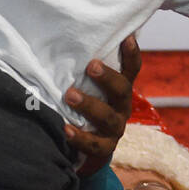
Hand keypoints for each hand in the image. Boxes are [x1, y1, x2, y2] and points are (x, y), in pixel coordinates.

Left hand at [63, 34, 141, 177]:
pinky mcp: (104, 148)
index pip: (130, 69)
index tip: (127, 38)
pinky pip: (95, 144)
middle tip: (92, 66)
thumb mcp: (86, 88)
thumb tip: (57, 38)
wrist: (85, 150)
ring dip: (89, 105)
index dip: (131, 54)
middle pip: (122, 90)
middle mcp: (121, 107)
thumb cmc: (82, 109)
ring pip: (107, 117)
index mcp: (119, 89)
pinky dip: (81, 137)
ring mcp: (114, 129)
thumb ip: (80, 70)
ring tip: (69, 95)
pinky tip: (65, 129)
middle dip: (107, 78)